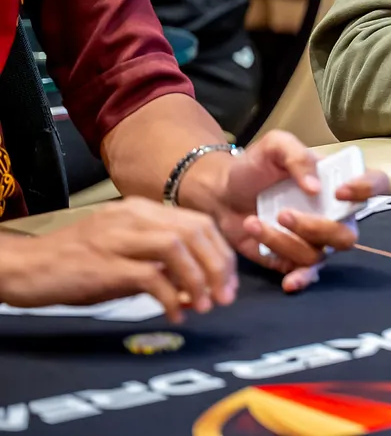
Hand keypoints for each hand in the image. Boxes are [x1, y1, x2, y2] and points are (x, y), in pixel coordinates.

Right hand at [0, 197, 235, 321]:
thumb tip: (197, 287)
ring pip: (178, 249)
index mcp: (142, 211)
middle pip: (196, 232)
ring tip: (207, 305)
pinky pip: (151, 278)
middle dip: (219, 266)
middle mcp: (134, 218)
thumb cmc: (75, 264)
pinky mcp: (105, 264)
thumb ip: (158, 264)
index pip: (200, 223)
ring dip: (200, 279)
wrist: (25, 267)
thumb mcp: (123, 255)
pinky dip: (171, 297)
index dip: (221, 252)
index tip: (229, 281)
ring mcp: (119, 238)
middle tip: (226, 296)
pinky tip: (176, 314)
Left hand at [182, 132, 389, 291]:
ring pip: (319, 254)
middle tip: (283, 213)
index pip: (376, 184)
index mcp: (338, 182)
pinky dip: (301, 279)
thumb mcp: (274, 145)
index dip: (368, 190)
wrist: (219, 193)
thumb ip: (297, 156)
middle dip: (318, 228)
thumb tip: (316, 187)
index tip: (340, 190)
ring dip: (285, 241)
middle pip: (349, 233)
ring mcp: (315, 240)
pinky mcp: (293, 259)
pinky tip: (289, 281)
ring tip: (253, 223)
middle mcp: (334, 213)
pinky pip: (305, 273)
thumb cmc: (253, 166)